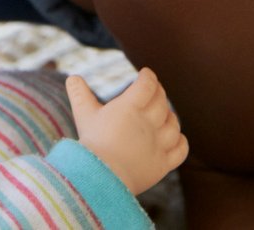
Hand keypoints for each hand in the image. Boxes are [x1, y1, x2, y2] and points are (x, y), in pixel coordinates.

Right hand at [66, 68, 188, 194]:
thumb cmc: (92, 144)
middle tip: (154, 90)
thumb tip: (72, 77)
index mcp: (130, 108)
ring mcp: (158, 144)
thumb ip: (79, 94)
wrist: (101, 178)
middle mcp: (148, 123)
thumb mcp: (84, 115)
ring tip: (163, 113)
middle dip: (159, 92)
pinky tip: (174, 137)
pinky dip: (180, 141)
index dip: (148, 76)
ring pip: (174, 124)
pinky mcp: (163, 164)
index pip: (147, 84)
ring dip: (170, 116)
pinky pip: (180, 149)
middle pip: (162, 101)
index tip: (146, 74)